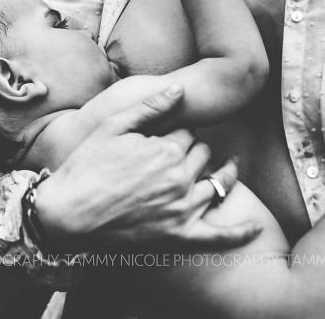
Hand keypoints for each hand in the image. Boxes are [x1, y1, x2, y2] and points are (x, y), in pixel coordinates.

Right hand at [35, 85, 261, 251]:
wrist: (67, 214)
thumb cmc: (85, 167)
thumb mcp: (114, 127)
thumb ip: (150, 107)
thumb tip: (180, 87)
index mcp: (165, 149)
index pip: (188, 134)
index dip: (176, 133)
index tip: (161, 138)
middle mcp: (179, 178)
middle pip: (202, 156)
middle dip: (193, 152)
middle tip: (175, 155)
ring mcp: (182, 210)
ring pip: (216, 185)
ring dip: (224, 174)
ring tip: (229, 167)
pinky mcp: (179, 237)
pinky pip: (219, 236)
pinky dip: (240, 232)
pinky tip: (258, 227)